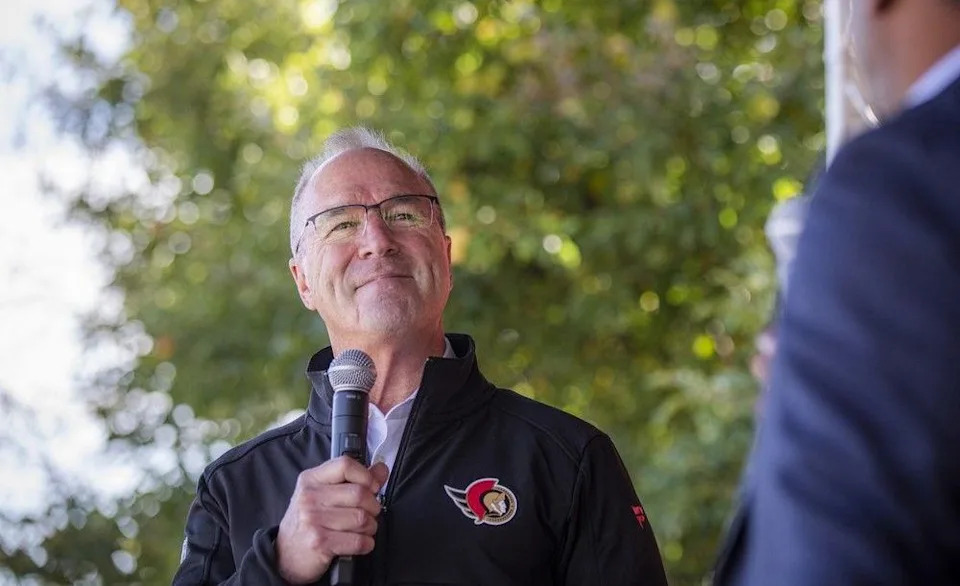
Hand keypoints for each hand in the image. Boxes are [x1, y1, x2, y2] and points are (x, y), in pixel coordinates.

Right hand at [276, 457, 388, 583]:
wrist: (285, 555)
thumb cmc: (308, 521)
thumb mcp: (323, 494)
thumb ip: (354, 479)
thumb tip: (381, 469)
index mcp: (311, 479)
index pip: (345, 465)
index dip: (366, 476)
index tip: (372, 487)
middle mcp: (310, 497)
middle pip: (359, 493)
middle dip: (373, 506)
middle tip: (370, 512)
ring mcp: (313, 520)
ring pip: (362, 518)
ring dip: (371, 526)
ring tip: (364, 528)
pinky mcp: (320, 542)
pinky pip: (358, 541)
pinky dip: (366, 543)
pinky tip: (361, 542)